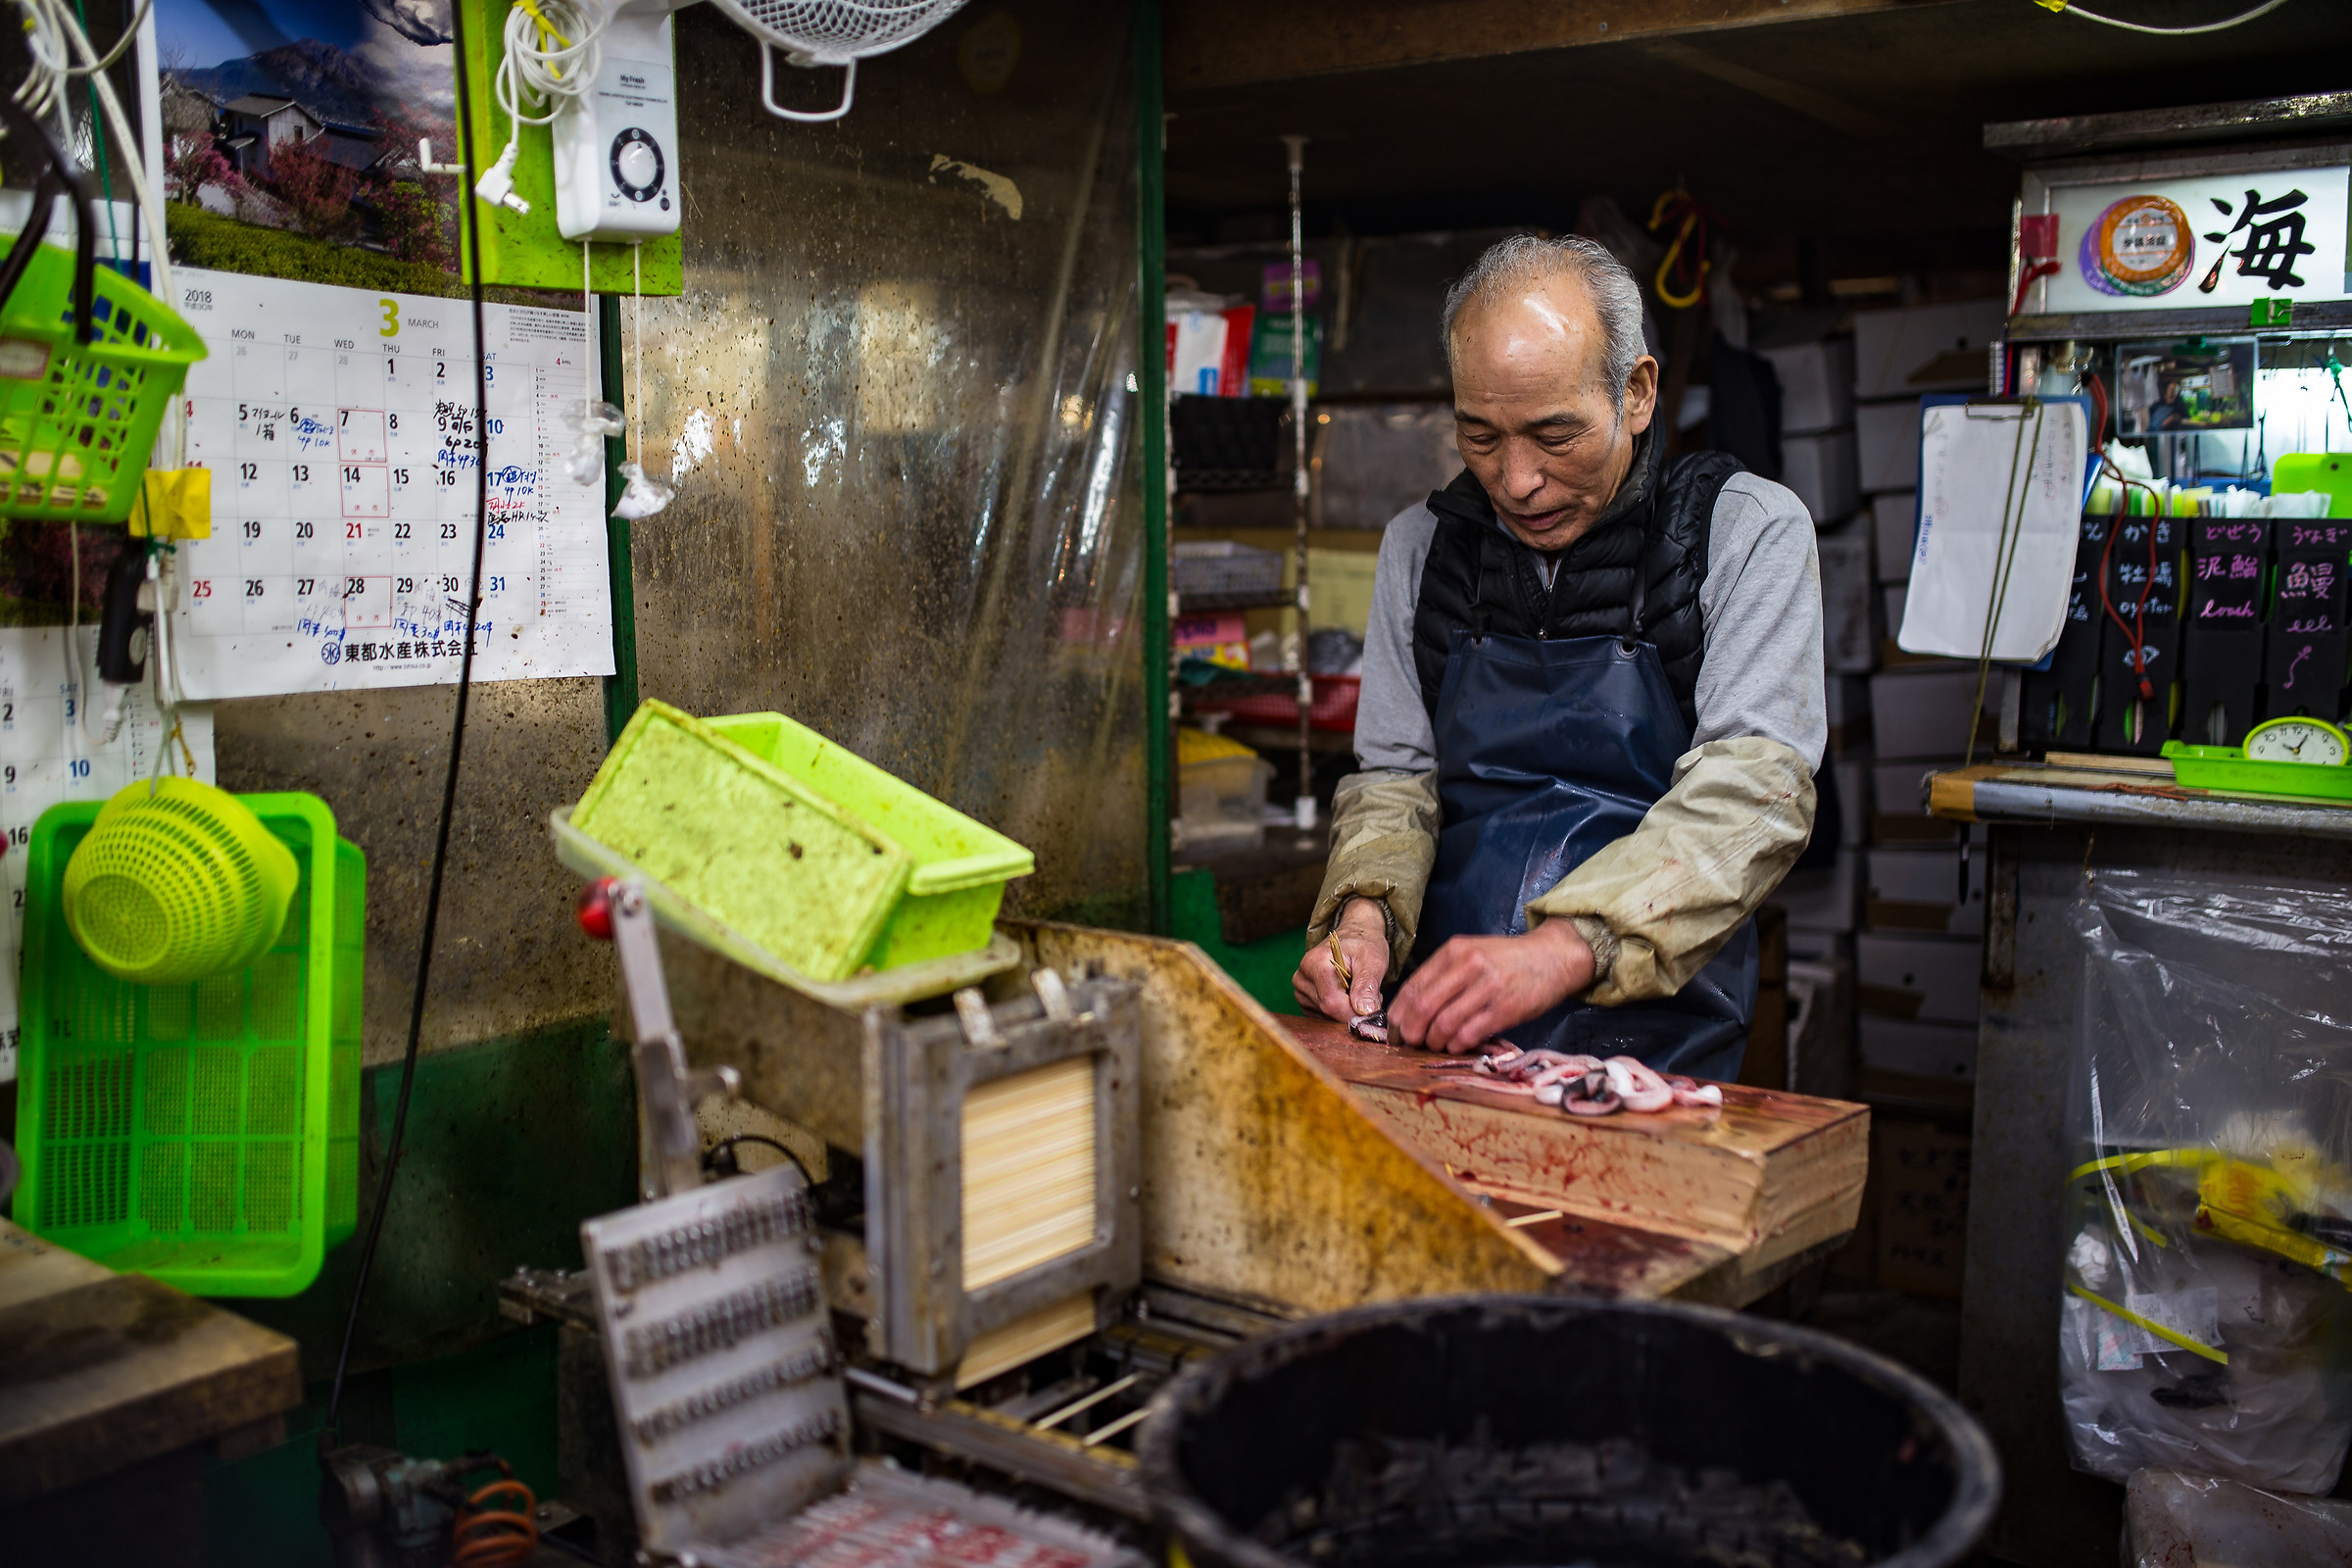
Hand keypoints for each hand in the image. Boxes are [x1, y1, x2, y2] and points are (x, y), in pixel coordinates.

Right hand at [1294, 898, 1389, 1020]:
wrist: (1354, 937)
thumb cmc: (1364, 946)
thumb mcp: (1373, 961)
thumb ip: (1368, 986)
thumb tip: (1365, 1012)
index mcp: (1316, 964)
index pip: (1332, 1004)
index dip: (1354, 1014)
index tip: (1373, 1010)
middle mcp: (1302, 977)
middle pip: (1328, 1011)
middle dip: (1353, 1011)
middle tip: (1370, 995)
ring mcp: (1299, 989)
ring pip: (1326, 1016)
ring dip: (1347, 1011)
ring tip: (1358, 991)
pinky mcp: (1303, 999)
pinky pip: (1322, 1016)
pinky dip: (1339, 1011)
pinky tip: (1347, 996)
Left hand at [1389, 919, 1595, 1053]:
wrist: (1553, 957)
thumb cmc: (1507, 960)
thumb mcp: (1471, 953)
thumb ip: (1444, 974)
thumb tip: (1411, 1008)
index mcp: (1454, 951)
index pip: (1413, 986)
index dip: (1399, 1014)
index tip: (1394, 1029)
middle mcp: (1468, 966)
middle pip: (1424, 1007)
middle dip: (1411, 1032)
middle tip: (1410, 1043)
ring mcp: (1488, 987)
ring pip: (1445, 1024)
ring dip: (1434, 1041)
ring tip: (1435, 1045)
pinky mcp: (1506, 1009)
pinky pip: (1470, 1034)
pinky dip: (1456, 1045)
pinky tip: (1456, 1045)